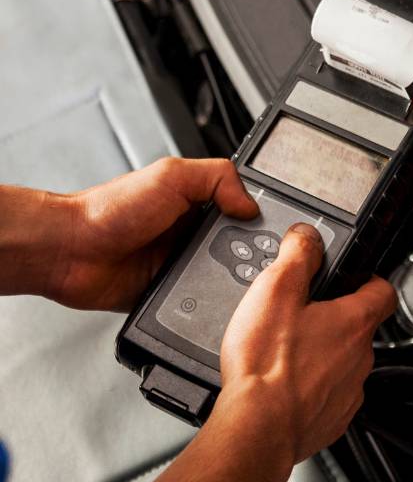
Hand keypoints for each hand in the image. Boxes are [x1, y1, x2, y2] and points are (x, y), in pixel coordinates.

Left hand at [49, 158, 258, 310]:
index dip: (262, 223)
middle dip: (252, 258)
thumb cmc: (108, 211)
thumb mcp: (170, 176)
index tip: (274, 235)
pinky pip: (202, 304)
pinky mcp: (172, 295)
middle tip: (255, 263)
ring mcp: (183, 266)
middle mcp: (193, 235)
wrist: (70, 251)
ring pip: (226, 280)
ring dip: (231, 284)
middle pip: (243, 250)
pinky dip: (208, 305)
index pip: (246, 213)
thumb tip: (252, 203)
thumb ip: (218, 178)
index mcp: (198, 203)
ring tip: (237, 284)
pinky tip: (212, 301)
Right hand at [214, 223, 395, 477]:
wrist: (257, 428)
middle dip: (332, 319)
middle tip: (298, 315)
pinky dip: (310, 388)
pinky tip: (282, 385)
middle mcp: (360, 358)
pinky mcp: (332, 419)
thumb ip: (297, 255)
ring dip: (320, 354)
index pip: (383, 290)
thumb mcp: (275, 290)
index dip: (370, 279)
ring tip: (283, 352)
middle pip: (357, 327)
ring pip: (342, 363)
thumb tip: (307, 236)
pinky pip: (328, 395)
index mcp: (354, 322)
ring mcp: (349, 391)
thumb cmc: (267, 366)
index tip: (355, 276)